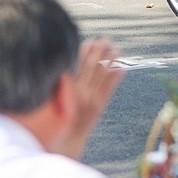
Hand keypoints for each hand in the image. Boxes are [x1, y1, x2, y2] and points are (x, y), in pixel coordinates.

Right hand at [58, 38, 122, 157]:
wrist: (67, 137)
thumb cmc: (58, 115)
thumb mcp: (55, 98)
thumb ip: (62, 82)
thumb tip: (65, 64)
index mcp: (68, 88)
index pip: (78, 65)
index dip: (85, 52)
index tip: (91, 40)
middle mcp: (80, 92)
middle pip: (91, 68)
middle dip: (99, 52)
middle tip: (106, 39)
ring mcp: (91, 99)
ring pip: (102, 76)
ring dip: (110, 61)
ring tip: (117, 49)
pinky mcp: (99, 106)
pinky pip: (109, 90)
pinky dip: (115, 78)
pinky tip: (122, 68)